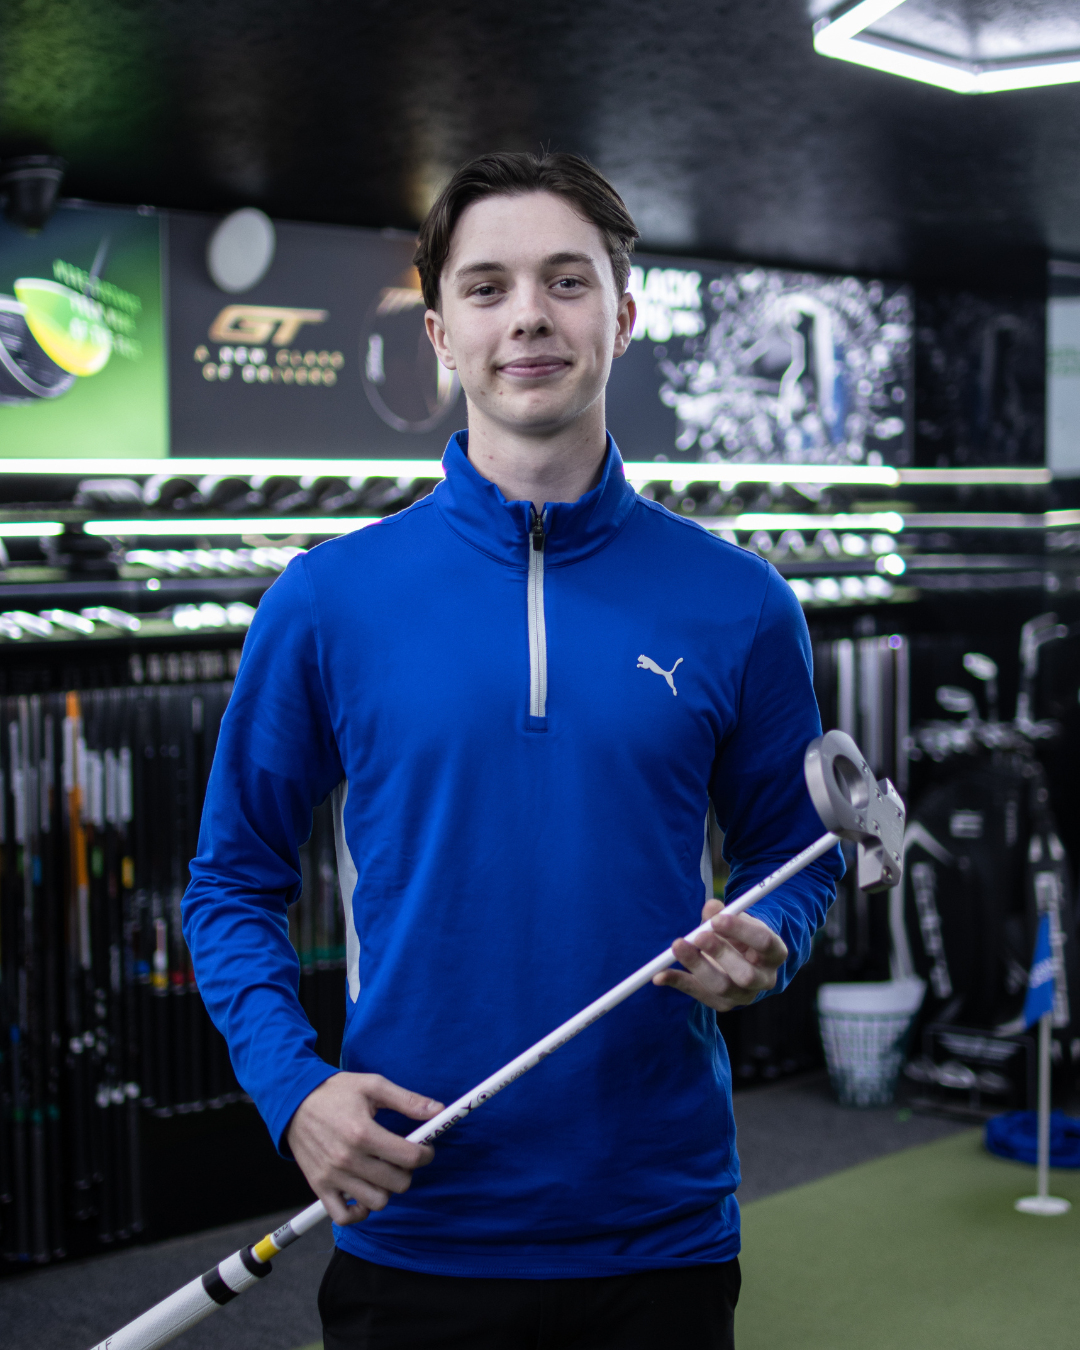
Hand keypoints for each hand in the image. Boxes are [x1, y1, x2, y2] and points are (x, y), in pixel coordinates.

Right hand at [286, 1072, 442, 1224]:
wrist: (294, 1100)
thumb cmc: (335, 1091)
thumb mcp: (373, 1086)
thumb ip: (407, 1100)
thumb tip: (438, 1110)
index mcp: (363, 1133)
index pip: (409, 1157)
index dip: (425, 1153)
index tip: (425, 1148)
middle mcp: (348, 1159)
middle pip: (397, 1183)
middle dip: (408, 1171)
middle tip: (403, 1157)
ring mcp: (333, 1177)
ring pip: (377, 1202)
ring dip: (387, 1189)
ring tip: (383, 1170)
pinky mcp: (319, 1187)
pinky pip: (344, 1217)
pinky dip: (359, 1212)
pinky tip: (365, 1192)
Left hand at [653, 899, 787, 1011]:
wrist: (746, 960)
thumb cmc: (742, 936)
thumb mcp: (738, 922)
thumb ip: (724, 914)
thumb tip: (711, 907)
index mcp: (775, 953)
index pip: (764, 943)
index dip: (741, 930)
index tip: (717, 918)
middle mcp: (765, 979)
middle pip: (746, 974)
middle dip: (720, 954)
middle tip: (698, 935)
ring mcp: (745, 995)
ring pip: (722, 987)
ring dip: (697, 966)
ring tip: (678, 945)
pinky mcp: (723, 1004)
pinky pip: (699, 995)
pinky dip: (678, 983)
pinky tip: (660, 976)